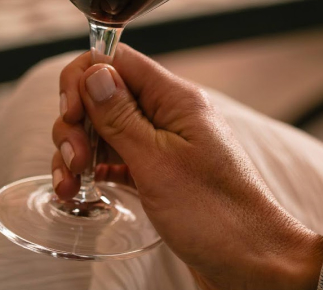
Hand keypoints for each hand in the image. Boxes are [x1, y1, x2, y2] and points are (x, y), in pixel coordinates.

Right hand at [51, 45, 322, 289]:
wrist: (251, 262)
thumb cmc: (216, 215)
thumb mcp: (158, 162)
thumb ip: (121, 116)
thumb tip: (94, 71)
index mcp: (176, 100)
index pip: (117, 59)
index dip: (83, 79)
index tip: (71, 114)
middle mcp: (170, 115)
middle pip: (103, 95)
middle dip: (76, 123)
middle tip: (74, 161)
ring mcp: (163, 145)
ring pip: (104, 130)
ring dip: (76, 151)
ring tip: (71, 185)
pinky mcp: (158, 174)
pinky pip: (114, 159)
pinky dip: (92, 171)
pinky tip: (79, 190)